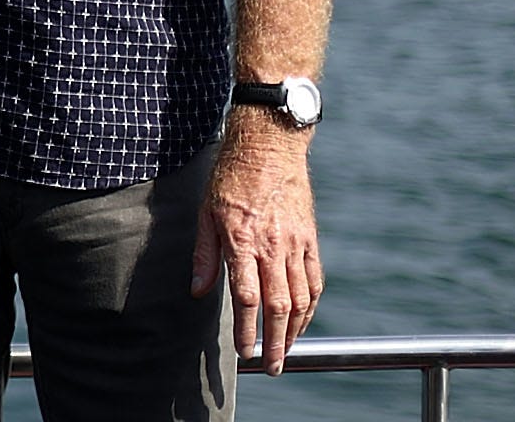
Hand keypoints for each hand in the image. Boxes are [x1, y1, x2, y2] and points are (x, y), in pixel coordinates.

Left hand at [195, 125, 322, 372]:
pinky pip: (314, 281)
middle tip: (273, 367)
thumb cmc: (230, 178)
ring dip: (294, 330)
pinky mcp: (311, 239)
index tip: (245, 353)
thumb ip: (205, 255)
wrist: (269, 147)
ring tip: (285, 351)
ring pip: (301, 298)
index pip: (247, 298)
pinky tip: (301, 322)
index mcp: (243, 241)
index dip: (246, 330)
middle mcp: (272, 247)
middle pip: (278, 306)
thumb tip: (199, 292)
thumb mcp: (206, 212)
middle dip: (274, 342)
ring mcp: (296, 244)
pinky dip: (310, 307)